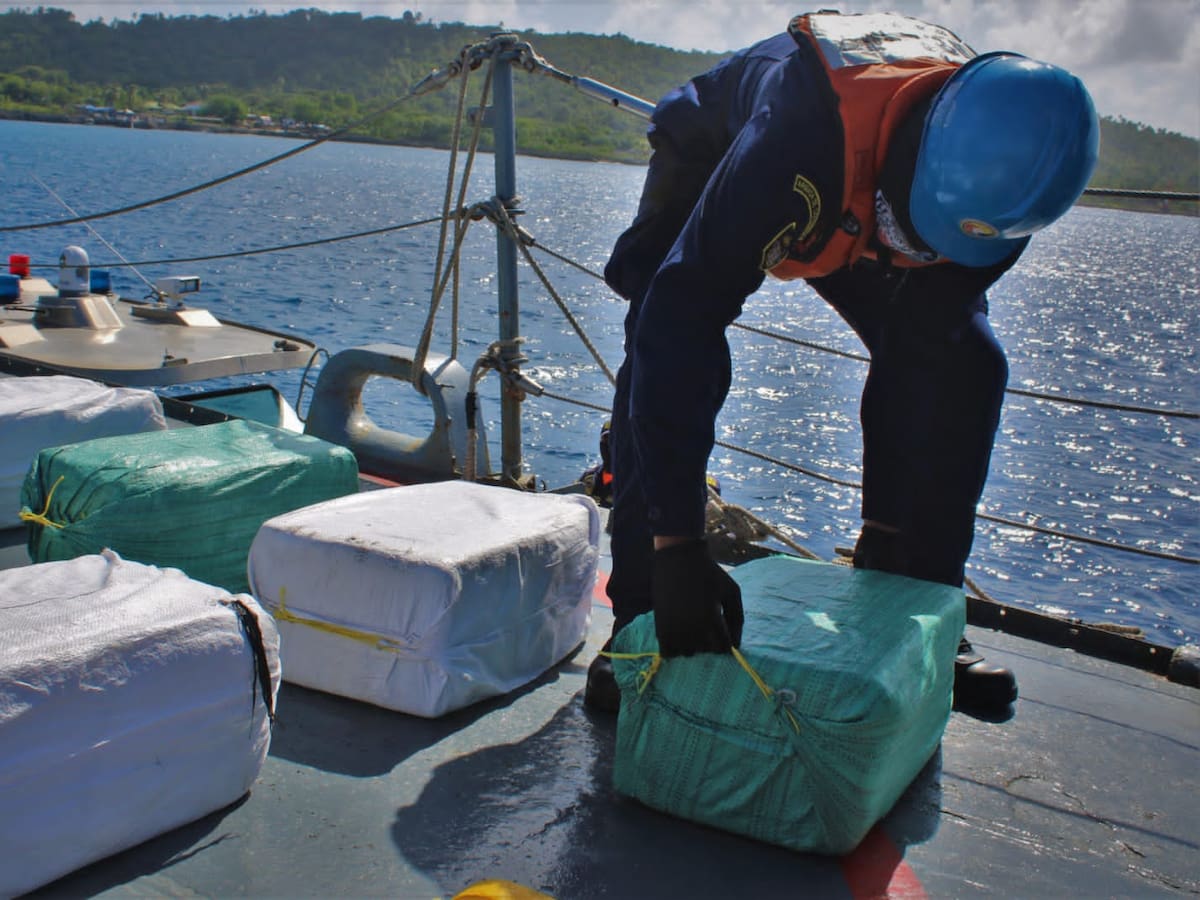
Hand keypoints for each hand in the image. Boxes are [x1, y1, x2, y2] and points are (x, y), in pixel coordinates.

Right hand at [651, 539, 743, 656]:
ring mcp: (674, 629)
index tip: (723, 628)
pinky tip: (680, 633)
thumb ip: (738, 619)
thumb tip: (736, 646)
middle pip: (707, 651)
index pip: (724, 648)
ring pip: (688, 653)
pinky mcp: (660, 627)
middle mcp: (692, 628)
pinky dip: (675, 648)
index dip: (727, 640)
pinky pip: (668, 653)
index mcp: (711, 619)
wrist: (678, 557)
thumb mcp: (732, 591)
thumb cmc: (710, 573)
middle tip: (707, 622)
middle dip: (711, 640)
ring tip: (693, 626)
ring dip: (693, 645)